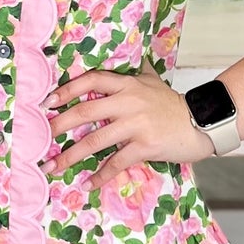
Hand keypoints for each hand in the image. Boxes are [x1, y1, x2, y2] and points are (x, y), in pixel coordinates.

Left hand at [46, 67, 211, 169]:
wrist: (202, 122)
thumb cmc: (173, 104)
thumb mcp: (154, 82)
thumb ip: (139, 73)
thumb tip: (135, 59)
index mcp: (128, 85)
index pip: (92, 80)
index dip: (67, 90)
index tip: (48, 101)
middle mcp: (129, 102)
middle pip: (85, 111)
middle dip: (59, 125)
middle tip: (41, 137)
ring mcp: (136, 124)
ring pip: (95, 140)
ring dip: (70, 155)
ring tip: (53, 166)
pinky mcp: (145, 146)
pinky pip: (116, 162)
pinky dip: (100, 175)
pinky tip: (87, 183)